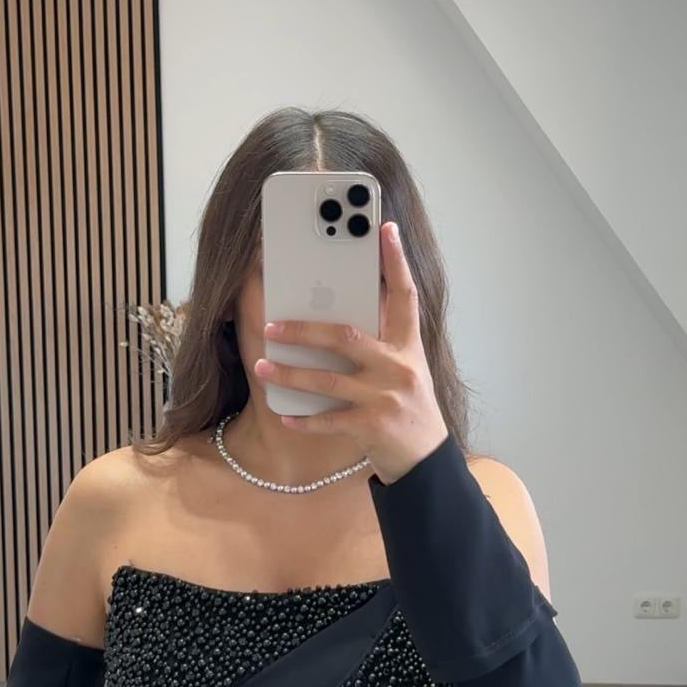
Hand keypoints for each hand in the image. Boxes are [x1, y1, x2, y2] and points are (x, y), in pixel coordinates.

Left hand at [252, 219, 449, 483]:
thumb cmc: (406, 405)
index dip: (396, 261)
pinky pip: (329, 422)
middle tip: (271, 326)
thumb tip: (334, 312)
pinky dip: (304, 420)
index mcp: (407, 345)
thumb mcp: (404, 367)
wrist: (424, 458)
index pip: (405, 295)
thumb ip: (379, 341)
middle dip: (304, 331)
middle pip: (346, 337)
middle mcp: (399, 367)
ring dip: (291, 375)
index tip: (384, 228)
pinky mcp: (373, 427)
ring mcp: (385, 398)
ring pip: (329, 381)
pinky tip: (284, 415)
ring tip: (262, 369)